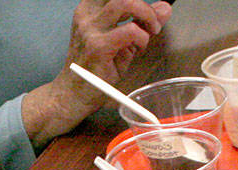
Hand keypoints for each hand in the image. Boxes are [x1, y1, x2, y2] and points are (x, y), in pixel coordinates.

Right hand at [22, 0, 173, 146]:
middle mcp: (87, 14)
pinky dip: (142, 37)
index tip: (148, 9)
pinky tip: (139, 49)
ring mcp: (91, 29)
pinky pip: (129, 30)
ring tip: (150, 32)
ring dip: (146, 15)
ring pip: (125, 2)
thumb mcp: (122, 41)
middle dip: (145, 6)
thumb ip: (141, 23)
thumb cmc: (96, 68)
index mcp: (90, 9)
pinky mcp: (98, 46)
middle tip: (154, 23)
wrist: (74, 93)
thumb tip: (164, 8)